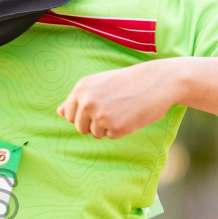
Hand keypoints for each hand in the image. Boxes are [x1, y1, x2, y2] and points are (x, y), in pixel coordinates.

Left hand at [58, 59, 183, 138]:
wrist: (158, 81)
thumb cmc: (128, 82)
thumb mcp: (100, 84)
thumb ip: (79, 98)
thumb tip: (59, 113)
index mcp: (81, 89)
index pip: (70, 115)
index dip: (84, 115)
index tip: (100, 107)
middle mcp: (87, 102)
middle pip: (80, 127)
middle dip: (94, 124)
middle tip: (113, 110)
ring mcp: (100, 116)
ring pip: (96, 133)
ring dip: (108, 127)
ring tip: (123, 110)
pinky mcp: (116, 127)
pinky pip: (111, 136)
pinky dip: (121, 130)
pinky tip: (130, 115)